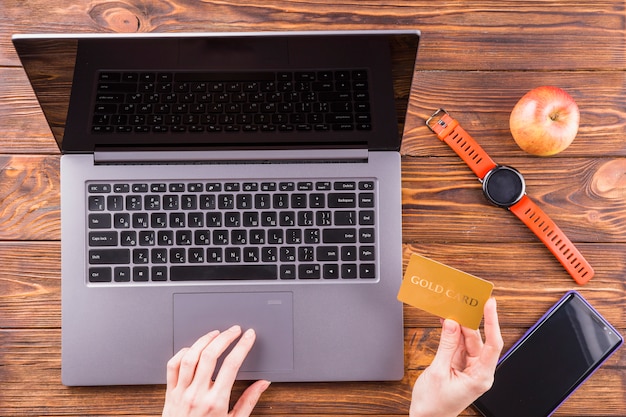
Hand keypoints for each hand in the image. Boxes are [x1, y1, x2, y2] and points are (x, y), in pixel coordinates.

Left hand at [162, 325, 270, 416]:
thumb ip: (248, 401)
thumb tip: (263, 383)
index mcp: (216, 402)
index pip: (232, 364)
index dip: (243, 346)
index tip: (249, 336)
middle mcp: (197, 394)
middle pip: (210, 355)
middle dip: (225, 337)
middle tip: (234, 330)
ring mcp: (181, 392)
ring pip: (191, 357)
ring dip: (204, 341)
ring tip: (216, 334)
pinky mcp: (170, 393)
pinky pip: (173, 366)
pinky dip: (183, 352)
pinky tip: (193, 349)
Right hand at [409, 298, 503, 416]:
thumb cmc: (434, 405)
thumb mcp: (438, 371)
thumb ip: (446, 346)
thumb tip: (451, 324)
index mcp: (480, 377)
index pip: (493, 345)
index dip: (492, 322)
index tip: (489, 305)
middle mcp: (478, 372)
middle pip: (478, 340)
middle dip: (469, 322)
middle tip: (463, 303)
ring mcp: (469, 369)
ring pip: (467, 341)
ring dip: (458, 327)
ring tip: (451, 310)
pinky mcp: (459, 367)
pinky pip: (458, 346)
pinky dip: (451, 335)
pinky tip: (445, 324)